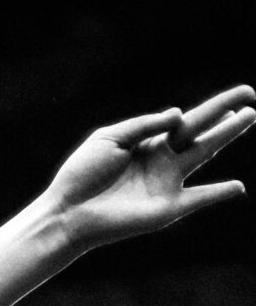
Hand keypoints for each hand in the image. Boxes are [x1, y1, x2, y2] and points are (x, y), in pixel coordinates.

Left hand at [43, 88, 253, 252]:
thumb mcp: (111, 137)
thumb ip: (146, 124)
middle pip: (202, 132)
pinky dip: (217, 194)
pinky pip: (197, 199)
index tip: (238, 93)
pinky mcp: (165, 209)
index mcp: (149, 141)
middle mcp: (162, 160)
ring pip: (204, 155)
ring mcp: (167, 184)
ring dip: (227, 136)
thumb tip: (180, 115)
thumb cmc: (82, 173)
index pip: (187, 120)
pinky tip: (239, 188)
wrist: (68, 211)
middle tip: (252, 99)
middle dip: (226, 116)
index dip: (212, 106)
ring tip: (250, 116)